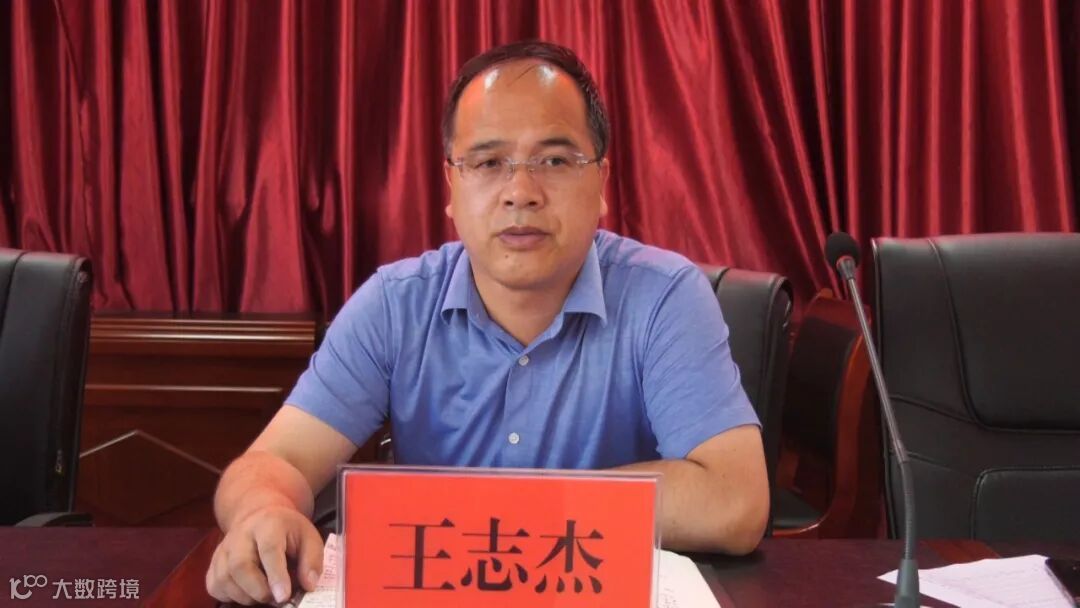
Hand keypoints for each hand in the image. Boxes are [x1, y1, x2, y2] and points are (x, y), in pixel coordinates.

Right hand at [205, 505, 323, 604]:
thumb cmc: (286, 531)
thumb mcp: (308, 537)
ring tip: (265, 595)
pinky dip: (230, 596)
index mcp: (268, 524)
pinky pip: (214, 586)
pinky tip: (247, 592)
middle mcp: (240, 535)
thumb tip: (308, 586)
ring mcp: (223, 548)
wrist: (259, 516)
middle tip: (275, 599)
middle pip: (240, 566)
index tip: (284, 597)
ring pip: (225, 579)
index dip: (276, 575)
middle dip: (258, 590)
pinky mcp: (213, 562)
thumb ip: (312, 561)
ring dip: (246, 596)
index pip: (268, 550)